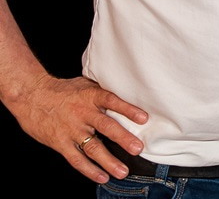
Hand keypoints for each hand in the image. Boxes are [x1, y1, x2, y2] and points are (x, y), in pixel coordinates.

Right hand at [8, 74, 146, 183]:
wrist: (31, 96)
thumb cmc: (62, 90)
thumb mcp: (85, 84)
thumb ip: (103, 92)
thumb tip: (127, 92)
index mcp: (91, 96)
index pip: (112, 102)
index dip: (128, 110)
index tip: (144, 118)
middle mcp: (83, 113)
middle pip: (106, 127)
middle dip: (123, 139)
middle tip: (137, 149)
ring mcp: (72, 130)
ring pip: (93, 148)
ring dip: (108, 161)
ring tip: (122, 172)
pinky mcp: (60, 143)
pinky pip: (76, 159)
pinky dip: (89, 170)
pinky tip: (101, 177)